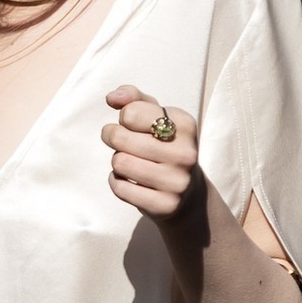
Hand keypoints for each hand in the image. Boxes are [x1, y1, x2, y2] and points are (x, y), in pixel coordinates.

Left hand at [102, 82, 202, 226]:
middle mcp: (185, 153)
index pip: (130, 113)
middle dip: (113, 138)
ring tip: (131, 162)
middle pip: (120, 138)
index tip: (133, 125)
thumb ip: (133, 98)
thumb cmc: (164, 145)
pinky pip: (119, 187)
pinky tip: (131, 181)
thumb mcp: (156, 116)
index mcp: (185, 124)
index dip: (124, 118)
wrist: (189, 193)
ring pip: (119, 163)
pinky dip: (117, 182)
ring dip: (117, 162)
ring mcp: (177, 181)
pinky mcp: (165, 205)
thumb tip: (112, 97)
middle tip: (121, 142)